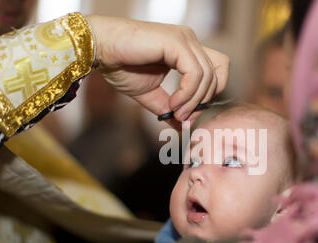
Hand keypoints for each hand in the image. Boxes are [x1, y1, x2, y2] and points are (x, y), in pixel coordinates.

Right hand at [86, 15, 229, 126]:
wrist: (100, 51)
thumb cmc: (121, 66)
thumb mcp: (151, 94)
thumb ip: (169, 108)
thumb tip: (183, 127)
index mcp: (186, 50)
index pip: (218, 71)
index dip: (209, 95)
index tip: (189, 113)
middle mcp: (189, 41)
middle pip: (217, 74)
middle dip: (203, 101)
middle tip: (182, 117)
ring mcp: (184, 39)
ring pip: (207, 76)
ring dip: (193, 101)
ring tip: (175, 112)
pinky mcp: (176, 41)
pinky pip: (194, 73)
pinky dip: (187, 93)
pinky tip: (172, 103)